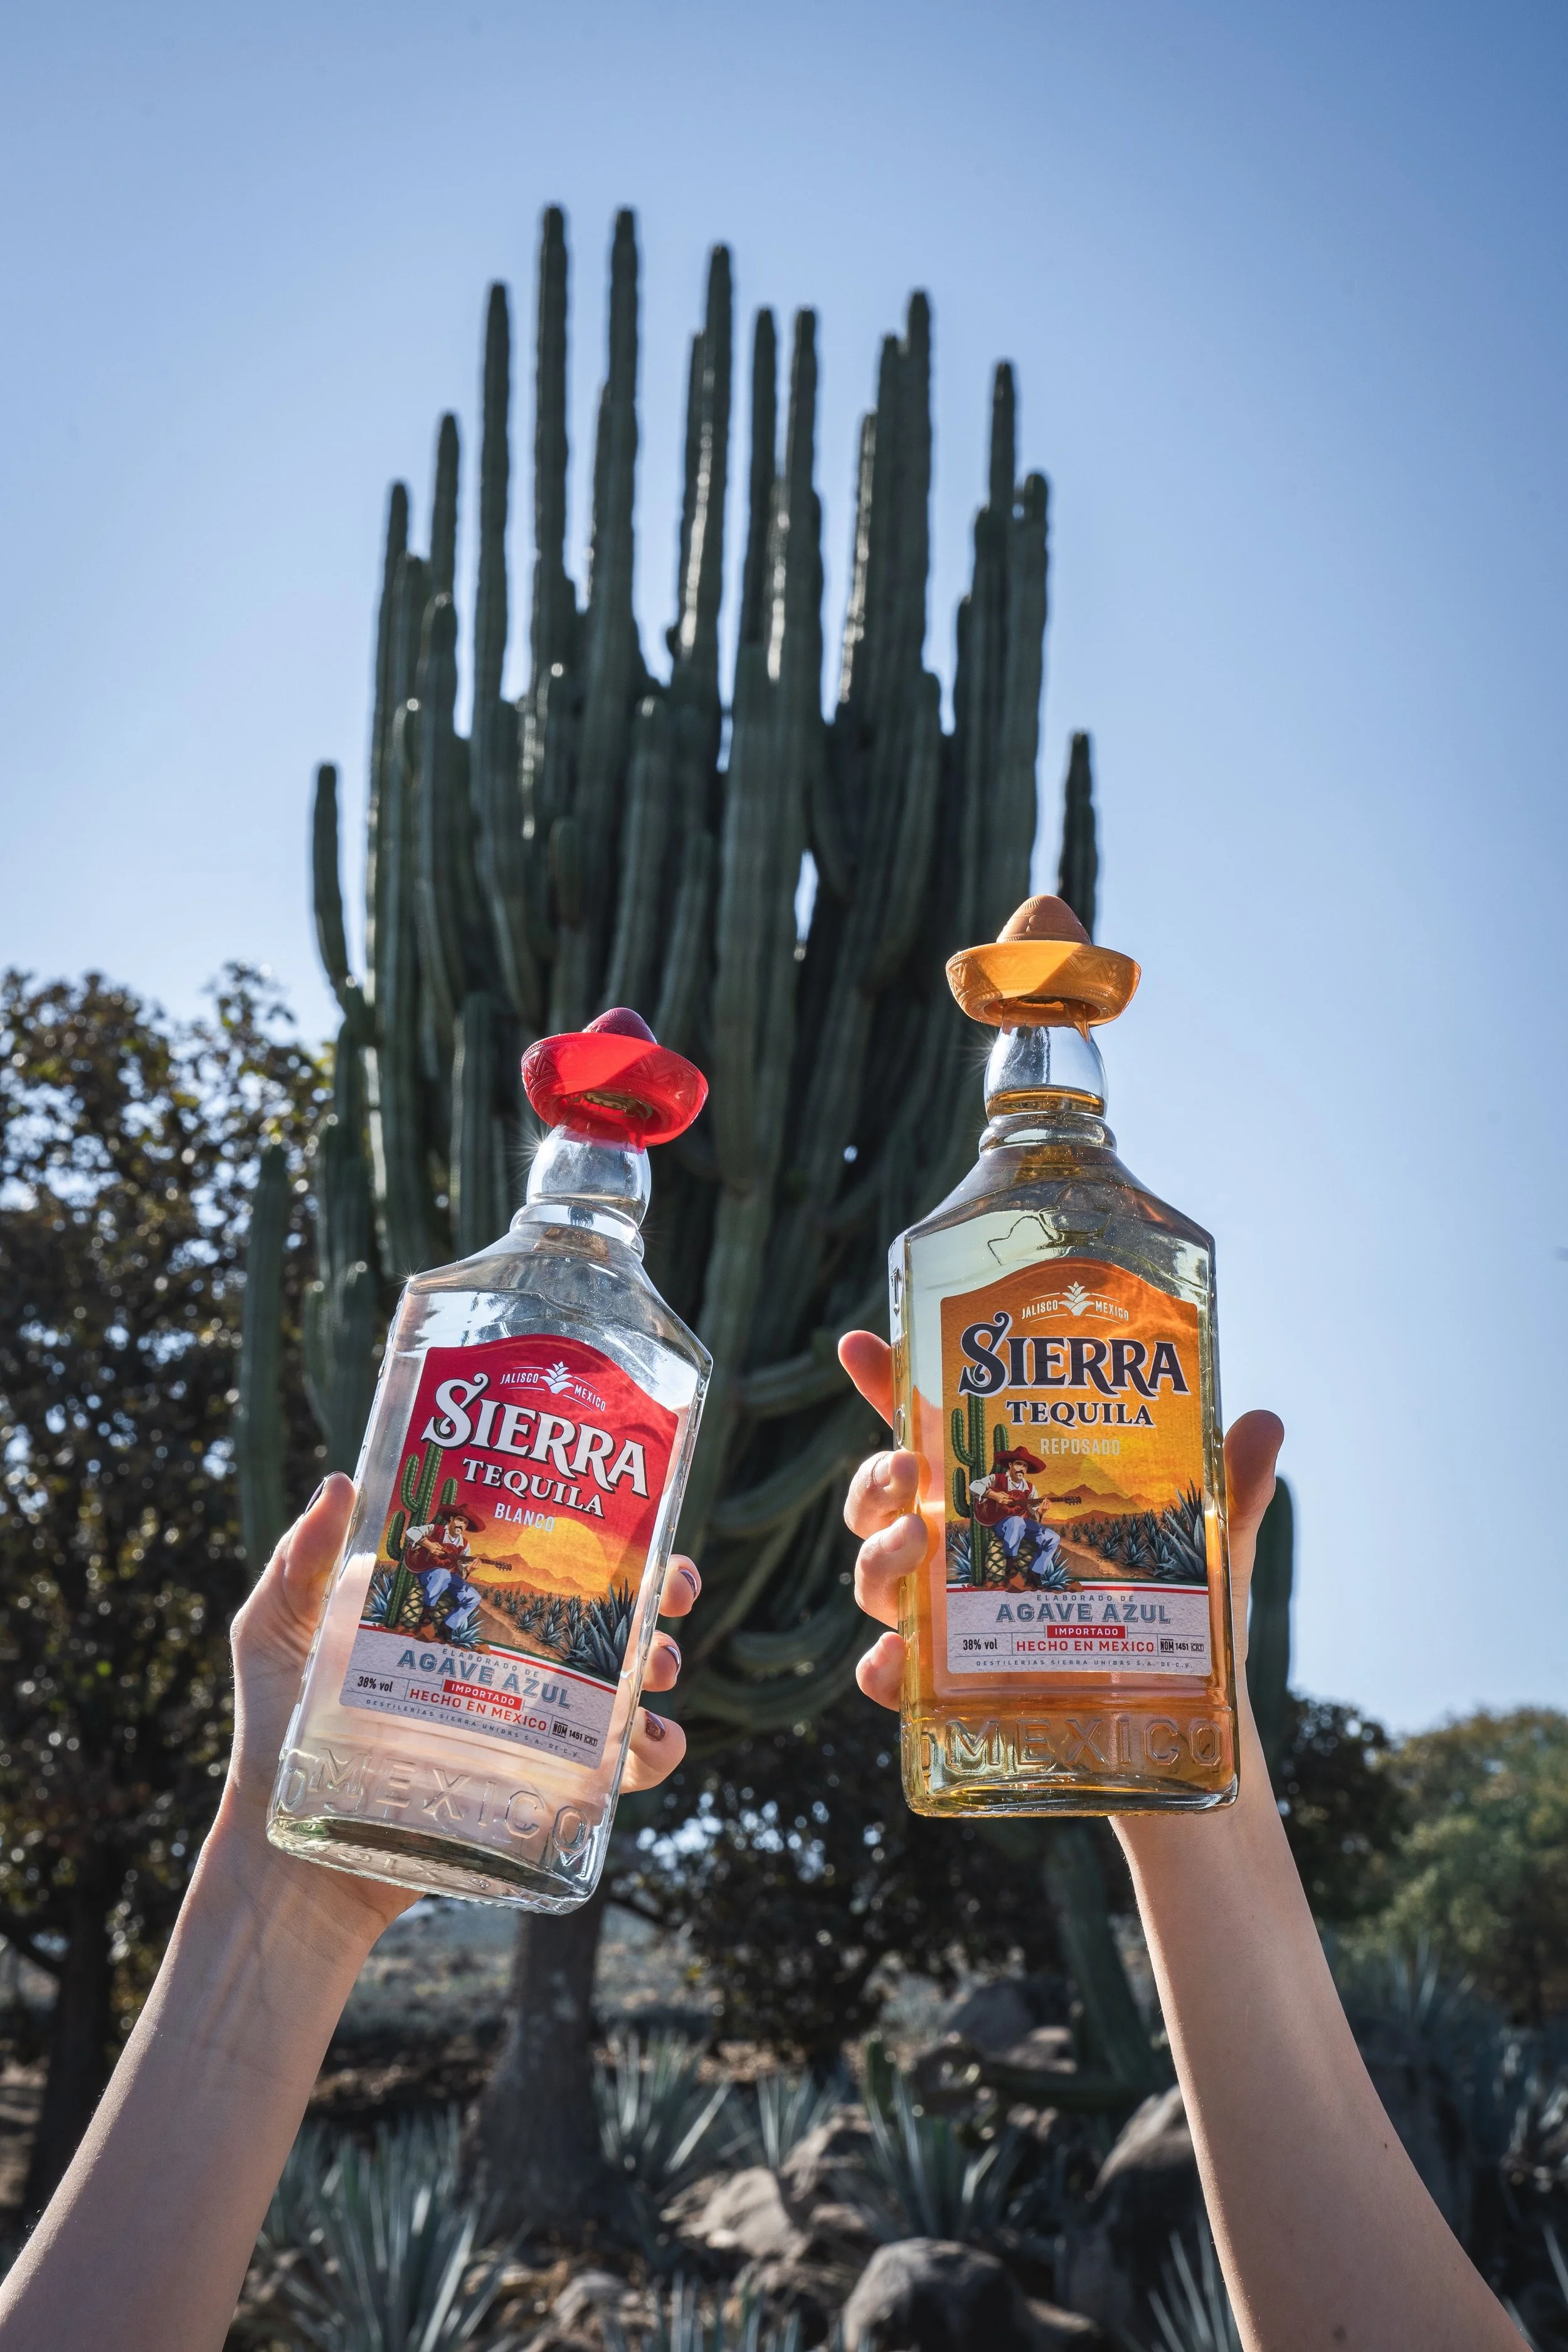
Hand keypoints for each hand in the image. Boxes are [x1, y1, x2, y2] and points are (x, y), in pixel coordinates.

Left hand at [215, 1476, 701, 1938]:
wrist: (292, 1862)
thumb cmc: (276, 1738)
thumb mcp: (274, 1636)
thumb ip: (299, 1565)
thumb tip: (342, 1483)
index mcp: (461, 1609)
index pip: (540, 1556)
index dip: (596, 1530)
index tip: (630, 1511)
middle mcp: (506, 1659)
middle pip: (605, 1611)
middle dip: (657, 1591)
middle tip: (672, 1587)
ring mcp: (528, 1725)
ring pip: (625, 1683)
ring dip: (661, 1664)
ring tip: (657, 1665)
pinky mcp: (540, 1791)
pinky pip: (615, 1770)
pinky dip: (653, 1753)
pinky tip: (649, 1742)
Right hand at [835, 1330, 1283, 1709]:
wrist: (1186, 1729)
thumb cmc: (1182, 1618)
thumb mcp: (1210, 1542)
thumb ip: (1230, 1484)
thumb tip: (1263, 1421)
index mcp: (1005, 1495)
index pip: (929, 1427)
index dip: (886, 1383)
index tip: (859, 1345)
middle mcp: (962, 1550)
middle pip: (882, 1498)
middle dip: (875, 1476)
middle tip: (910, 1467)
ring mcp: (950, 1622)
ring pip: (876, 1578)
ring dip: (877, 1554)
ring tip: (917, 1543)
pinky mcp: (953, 1693)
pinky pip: (892, 1678)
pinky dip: (882, 1669)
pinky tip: (895, 1663)